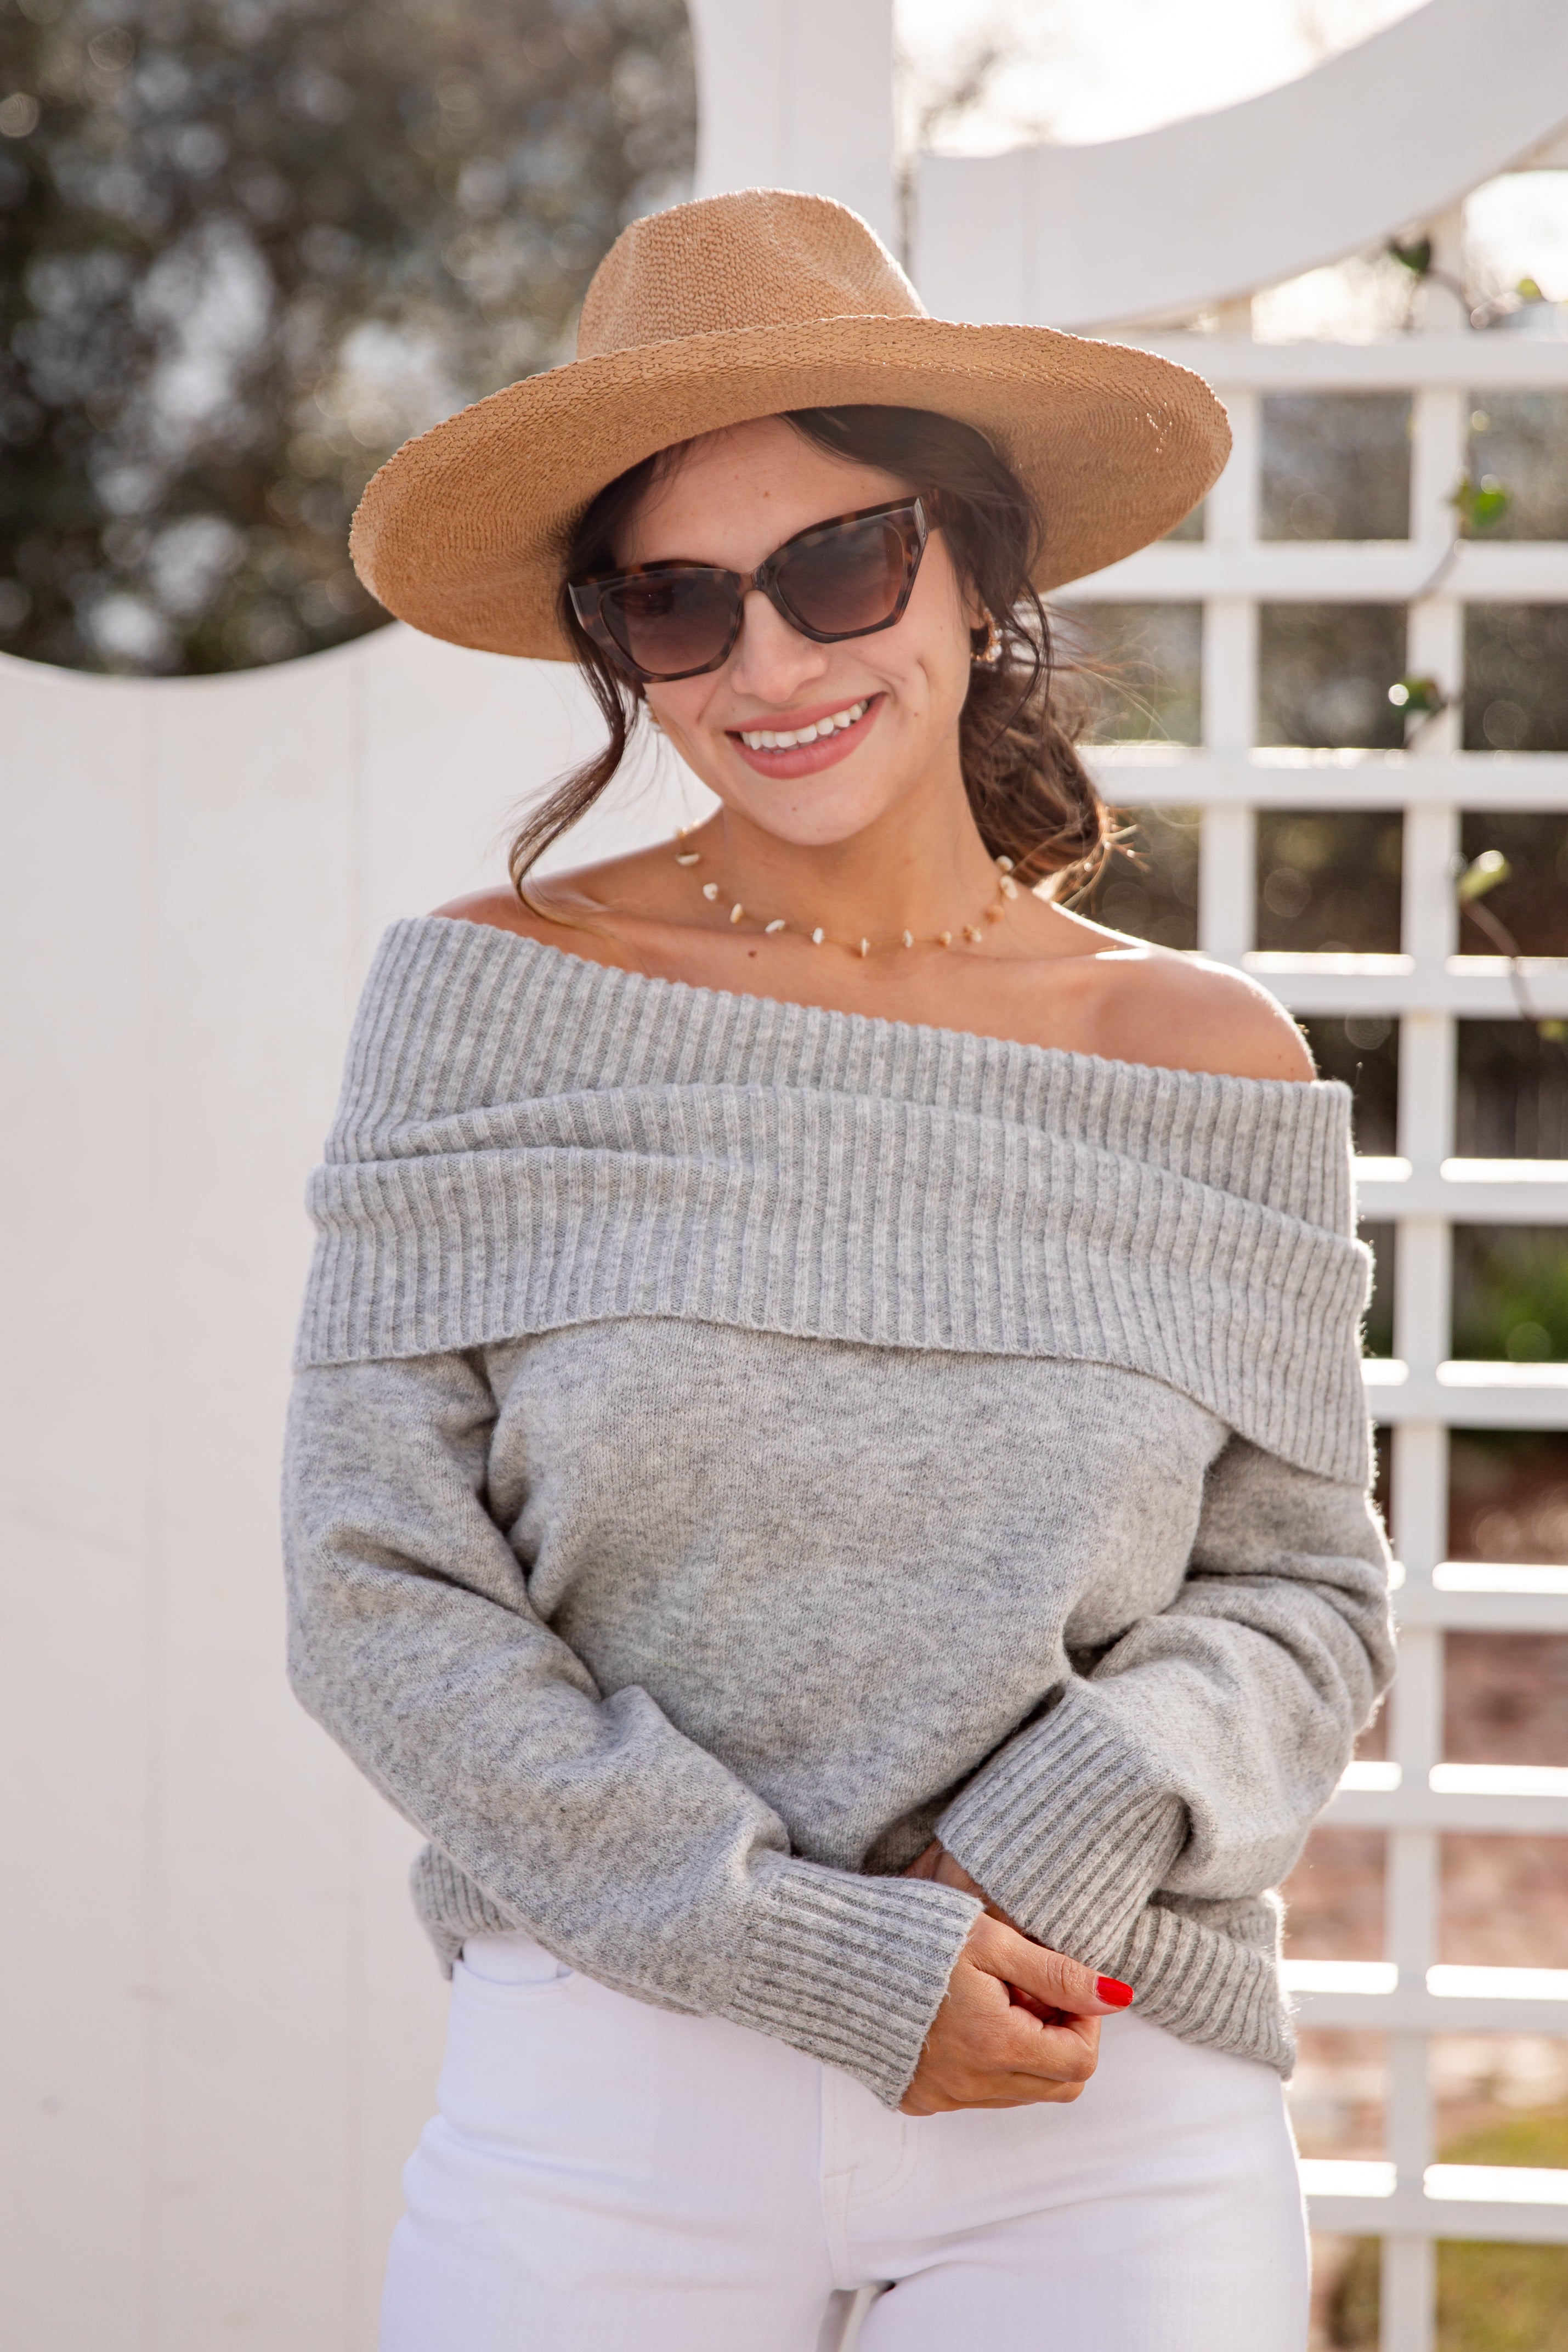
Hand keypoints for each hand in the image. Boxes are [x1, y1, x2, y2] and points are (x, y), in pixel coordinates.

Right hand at [900, 1841, 1134, 2114]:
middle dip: (1060, 2040)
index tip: (1058, 1983)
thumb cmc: (910, 1934)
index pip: (1080, 2062)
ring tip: (992, 1996)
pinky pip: (977, 2094)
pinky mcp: (918, 2097)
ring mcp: (943, 2096)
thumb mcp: (991, 1940)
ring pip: (1019, 2092)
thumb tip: (1117, 1998)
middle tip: (1030, 1990)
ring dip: (1025, 2051)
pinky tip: (961, 2016)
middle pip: (1056, 2087)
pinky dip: (987, 2062)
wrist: (825, 1953)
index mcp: (995, 2044)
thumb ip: (1056, 1973)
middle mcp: (970, 2085)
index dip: (1084, 2021)